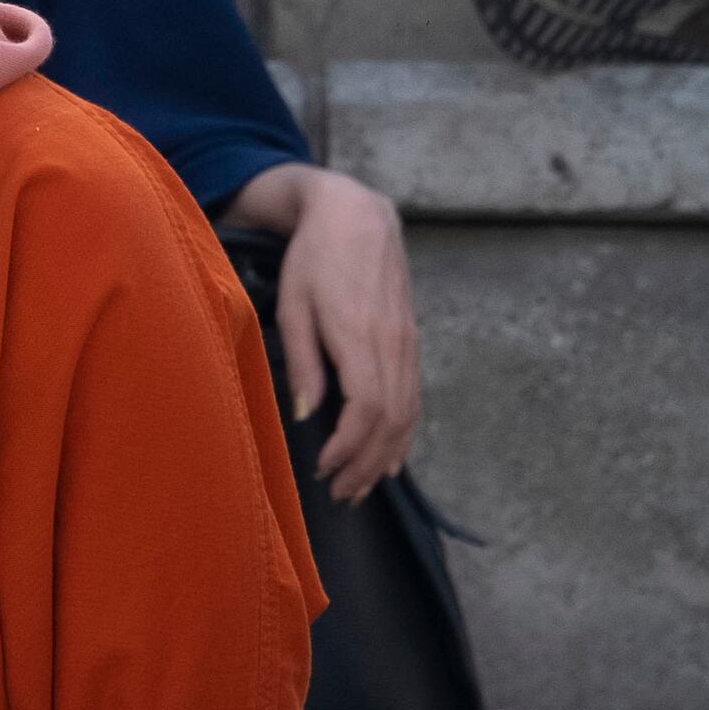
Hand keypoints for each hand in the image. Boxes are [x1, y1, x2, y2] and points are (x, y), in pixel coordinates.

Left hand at [218, 162, 419, 498]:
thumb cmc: (313, 258)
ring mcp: (408, 343)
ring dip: (385, 457)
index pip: (365, 410)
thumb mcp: (294, 305)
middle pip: (390, 422)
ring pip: (407, 415)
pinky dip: (404, 435)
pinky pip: (414, 398)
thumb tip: (306, 416)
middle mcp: (392, 344)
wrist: (358, 215)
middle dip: (365, 466)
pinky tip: (391, 460)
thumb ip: (303, 362)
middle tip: (340, 494)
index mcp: (360, 335)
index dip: (347, 449)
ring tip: (360, 488)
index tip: (322, 470)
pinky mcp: (412, 341)